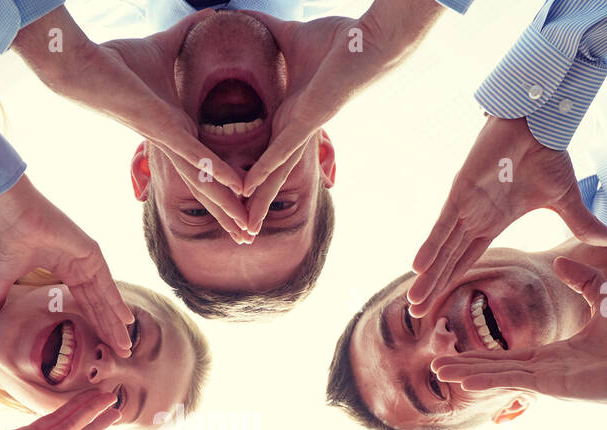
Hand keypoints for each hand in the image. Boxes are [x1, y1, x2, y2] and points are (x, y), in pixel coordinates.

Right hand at [0, 175, 131, 353]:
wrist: (10, 213)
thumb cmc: (8, 237)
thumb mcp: (4, 276)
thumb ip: (0, 297)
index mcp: (65, 270)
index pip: (84, 304)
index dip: (93, 325)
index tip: (103, 346)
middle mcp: (80, 266)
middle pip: (98, 305)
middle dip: (109, 329)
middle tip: (122, 353)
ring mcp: (87, 259)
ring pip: (105, 297)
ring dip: (116, 321)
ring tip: (126, 344)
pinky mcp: (90, 252)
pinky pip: (106, 282)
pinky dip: (116, 301)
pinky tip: (126, 318)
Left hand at [17, 9, 250, 241]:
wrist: (80, 65)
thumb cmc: (112, 60)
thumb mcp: (162, 47)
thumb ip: (188, 35)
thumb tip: (212, 13)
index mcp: (173, 131)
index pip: (205, 167)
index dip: (224, 189)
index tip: (243, 204)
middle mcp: (171, 143)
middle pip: (205, 186)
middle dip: (227, 213)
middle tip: (246, 238)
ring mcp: (165, 139)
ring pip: (203, 181)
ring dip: (226, 207)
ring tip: (244, 231)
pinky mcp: (158, 128)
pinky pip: (194, 154)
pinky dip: (217, 171)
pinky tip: (236, 187)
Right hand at [235, 14, 357, 232]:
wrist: (373, 39)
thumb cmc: (342, 40)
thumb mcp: (291, 38)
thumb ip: (265, 31)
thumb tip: (239, 15)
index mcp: (292, 113)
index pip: (265, 151)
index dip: (250, 174)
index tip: (232, 193)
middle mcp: (297, 127)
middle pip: (271, 173)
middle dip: (256, 203)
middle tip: (242, 230)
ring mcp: (305, 126)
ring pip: (276, 171)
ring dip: (260, 200)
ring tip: (246, 226)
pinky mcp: (313, 118)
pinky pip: (284, 148)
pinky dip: (267, 168)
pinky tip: (251, 188)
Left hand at [408, 115, 606, 318]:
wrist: (539, 121)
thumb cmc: (547, 154)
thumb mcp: (566, 198)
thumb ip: (581, 223)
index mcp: (492, 224)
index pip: (467, 260)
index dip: (452, 283)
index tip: (438, 307)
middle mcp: (475, 218)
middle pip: (449, 260)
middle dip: (433, 287)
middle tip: (415, 313)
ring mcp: (466, 205)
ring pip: (442, 247)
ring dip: (428, 274)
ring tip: (413, 301)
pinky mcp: (461, 190)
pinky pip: (444, 223)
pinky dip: (432, 244)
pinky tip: (418, 266)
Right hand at [432, 258, 606, 403]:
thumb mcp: (605, 298)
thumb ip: (583, 281)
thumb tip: (561, 261)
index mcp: (556, 355)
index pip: (512, 355)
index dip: (486, 353)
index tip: (463, 351)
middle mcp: (547, 370)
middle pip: (497, 368)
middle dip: (467, 366)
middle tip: (439, 366)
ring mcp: (549, 380)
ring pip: (500, 376)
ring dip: (469, 374)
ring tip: (441, 373)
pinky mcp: (554, 385)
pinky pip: (515, 381)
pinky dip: (489, 379)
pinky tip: (466, 379)